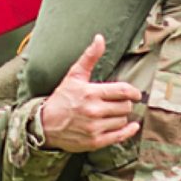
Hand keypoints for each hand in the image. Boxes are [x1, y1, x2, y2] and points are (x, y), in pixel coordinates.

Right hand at [37, 35, 141, 153]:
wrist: (45, 124)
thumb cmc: (62, 98)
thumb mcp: (74, 75)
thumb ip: (90, 57)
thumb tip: (100, 38)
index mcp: (91, 93)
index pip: (123, 91)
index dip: (134, 92)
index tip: (136, 94)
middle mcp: (94, 111)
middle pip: (125, 107)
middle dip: (125, 104)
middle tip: (119, 103)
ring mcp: (94, 128)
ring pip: (123, 120)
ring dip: (121, 117)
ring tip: (113, 114)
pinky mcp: (94, 141)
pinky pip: (119, 137)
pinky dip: (128, 131)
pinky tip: (131, 127)